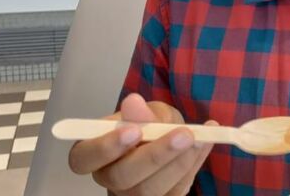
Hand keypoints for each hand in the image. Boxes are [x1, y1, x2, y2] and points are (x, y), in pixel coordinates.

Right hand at [68, 93, 215, 195]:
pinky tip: (206, 141)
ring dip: (180, 162)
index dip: (105, 147)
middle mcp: (109, 178)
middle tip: (183, 134)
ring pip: (149, 192)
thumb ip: (142, 112)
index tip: (133, 130)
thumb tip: (133, 103)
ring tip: (199, 137)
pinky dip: (195, 163)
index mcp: (95, 152)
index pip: (83, 157)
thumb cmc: (150, 123)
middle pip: (122, 178)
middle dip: (156, 155)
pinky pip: (176, 191)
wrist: (169, 137)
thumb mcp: (148, 110)